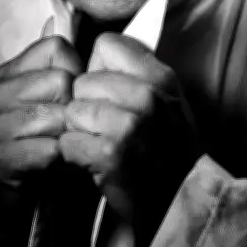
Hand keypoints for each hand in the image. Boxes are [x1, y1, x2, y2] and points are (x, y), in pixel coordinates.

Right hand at [0, 32, 82, 190]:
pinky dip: (59, 159)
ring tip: (62, 144)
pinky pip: (47, 149)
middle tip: (67, 127)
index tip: (69, 97)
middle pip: (60, 80)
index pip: (57, 47)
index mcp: (6, 73)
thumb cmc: (47, 139)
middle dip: (74, 106)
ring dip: (68, 135)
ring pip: (55, 115)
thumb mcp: (55, 96)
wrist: (27, 194)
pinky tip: (53, 164)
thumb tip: (54, 20)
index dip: (76, 73)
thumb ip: (58, 61)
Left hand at [60, 33, 199, 226]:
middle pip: (82, 81)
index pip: (106, 44)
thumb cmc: (166, 149)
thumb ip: (134, 71)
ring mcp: (130, 125)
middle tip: (105, 127)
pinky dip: (75, 157)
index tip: (109, 92)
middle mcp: (148, 96)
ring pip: (72, 111)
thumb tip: (91, 48)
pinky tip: (95, 163)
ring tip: (100, 145)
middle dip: (85, 105)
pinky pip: (68, 143)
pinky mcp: (111, 154)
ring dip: (79, 132)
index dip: (99, 68)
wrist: (179, 202)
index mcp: (161, 76)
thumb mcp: (165, 99)